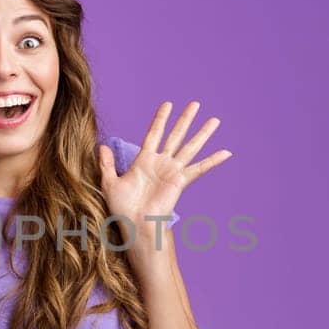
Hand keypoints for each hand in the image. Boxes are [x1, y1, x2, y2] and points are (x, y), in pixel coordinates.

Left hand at [97, 101, 231, 235]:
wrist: (135, 225)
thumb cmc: (122, 208)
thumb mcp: (109, 182)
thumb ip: (107, 164)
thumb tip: (102, 146)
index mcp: (144, 161)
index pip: (154, 133)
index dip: (161, 118)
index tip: (168, 104)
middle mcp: (161, 163)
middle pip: (176, 135)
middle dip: (185, 119)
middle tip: (196, 103)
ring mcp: (172, 171)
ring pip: (190, 147)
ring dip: (202, 133)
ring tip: (215, 120)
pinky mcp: (180, 181)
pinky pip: (199, 168)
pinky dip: (213, 161)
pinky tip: (226, 152)